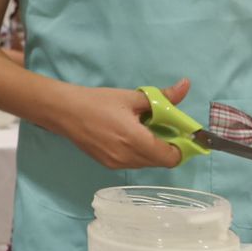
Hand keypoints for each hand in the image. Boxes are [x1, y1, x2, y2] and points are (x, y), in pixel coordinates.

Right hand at [50, 78, 191, 168]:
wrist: (64, 112)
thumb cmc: (98, 102)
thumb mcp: (132, 97)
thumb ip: (162, 97)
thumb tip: (186, 85)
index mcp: (136, 141)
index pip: (171, 157)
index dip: (180, 146)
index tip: (178, 131)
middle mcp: (128, 158)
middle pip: (160, 161)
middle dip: (166, 146)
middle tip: (160, 126)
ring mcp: (117, 164)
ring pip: (147, 162)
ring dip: (152, 149)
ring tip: (141, 128)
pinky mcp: (108, 164)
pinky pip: (133, 162)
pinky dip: (138, 151)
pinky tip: (127, 135)